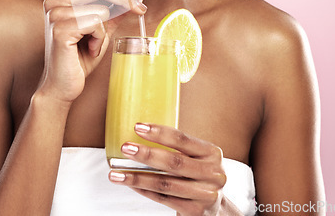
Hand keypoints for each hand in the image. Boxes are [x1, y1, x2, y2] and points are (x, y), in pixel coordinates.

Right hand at [39, 0, 147, 102]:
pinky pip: (96, 24)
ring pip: (101, 9)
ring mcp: (55, 14)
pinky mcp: (60, 29)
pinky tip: (90, 50)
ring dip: (104, 31)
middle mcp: (54, 0)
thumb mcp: (102, 30)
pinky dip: (99, 39)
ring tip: (93, 45)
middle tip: (141, 9)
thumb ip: (115, 12)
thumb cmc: (79, 58)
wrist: (63, 85)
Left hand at [109, 124, 226, 215]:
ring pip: (165, 183)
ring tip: (117, 173)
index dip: (159, 132)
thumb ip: (178, 148)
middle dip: (146, 154)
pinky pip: (163, 199)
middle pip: (173, 162)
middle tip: (125, 148)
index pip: (182, 139)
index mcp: (212, 153)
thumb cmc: (199, 175)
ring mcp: (206, 195)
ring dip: (137, 178)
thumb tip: (140, 135)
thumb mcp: (198, 158)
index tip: (138, 127)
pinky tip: (130, 184)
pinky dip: (144, 190)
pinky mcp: (195, 212)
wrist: (217, 209)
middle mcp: (213, 174)